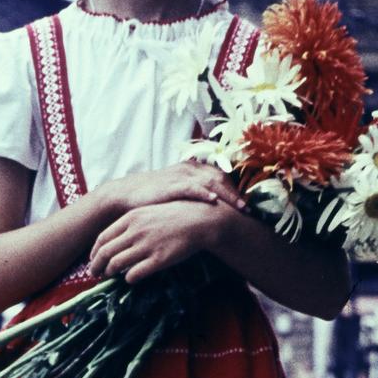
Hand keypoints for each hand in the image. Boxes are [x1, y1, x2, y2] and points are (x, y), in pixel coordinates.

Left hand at [89, 199, 225, 283]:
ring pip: (116, 265)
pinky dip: (128, 279)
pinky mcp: (158, 260)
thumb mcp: (148, 212)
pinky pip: (134, 274)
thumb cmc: (174, 215)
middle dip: (95, 266)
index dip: (94, 252)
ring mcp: (146, 246)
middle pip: (104, 253)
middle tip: (94, 274)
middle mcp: (135, 232)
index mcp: (131, 218)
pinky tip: (129, 279)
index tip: (92, 260)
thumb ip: (131, 224)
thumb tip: (116, 239)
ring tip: (109, 277)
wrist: (199, 219)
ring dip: (109, 273)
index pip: (102, 238)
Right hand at [105, 162, 246, 217]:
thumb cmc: (152, 196)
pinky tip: (215, 201)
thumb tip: (212, 204)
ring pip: (212, 182)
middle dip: (238, 193)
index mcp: (193, 169)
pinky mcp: (171, 185)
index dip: (237, 187)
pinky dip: (204, 193)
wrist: (126, 195)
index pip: (221, 175)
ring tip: (241, 208)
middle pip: (222, 178)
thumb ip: (193, 193)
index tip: (250, 202)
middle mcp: (190, 169)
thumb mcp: (176, 191)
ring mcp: (181, 176)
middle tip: (251, 208)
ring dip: (229, 195)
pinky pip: (192, 188)